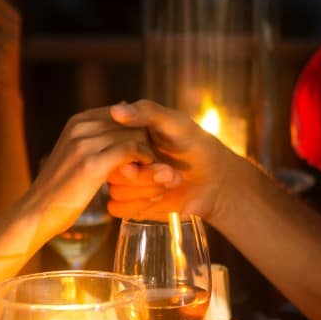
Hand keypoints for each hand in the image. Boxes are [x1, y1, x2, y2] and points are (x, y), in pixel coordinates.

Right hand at [22, 107, 155, 237]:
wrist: (36, 213)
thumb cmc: (59, 191)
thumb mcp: (75, 157)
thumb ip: (95, 141)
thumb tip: (119, 128)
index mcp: (78, 121)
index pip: (122, 114)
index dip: (138, 131)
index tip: (146, 151)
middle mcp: (81, 126)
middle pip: (131, 123)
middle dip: (147, 140)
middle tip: (157, 161)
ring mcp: (85, 143)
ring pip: (134, 134)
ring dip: (149, 152)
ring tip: (156, 169)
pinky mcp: (92, 163)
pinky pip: (131, 151)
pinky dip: (144, 161)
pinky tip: (145, 174)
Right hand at [107, 100, 243, 221]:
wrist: (214, 180)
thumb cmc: (196, 145)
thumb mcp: (176, 123)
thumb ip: (147, 113)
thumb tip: (116, 110)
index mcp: (124, 135)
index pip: (106, 144)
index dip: (128, 153)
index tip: (153, 154)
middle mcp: (120, 158)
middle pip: (111, 171)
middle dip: (143, 176)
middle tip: (169, 172)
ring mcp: (124, 181)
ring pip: (115, 191)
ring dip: (146, 190)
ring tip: (170, 181)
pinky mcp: (129, 203)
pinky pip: (117, 208)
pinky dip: (139, 205)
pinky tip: (160, 197)